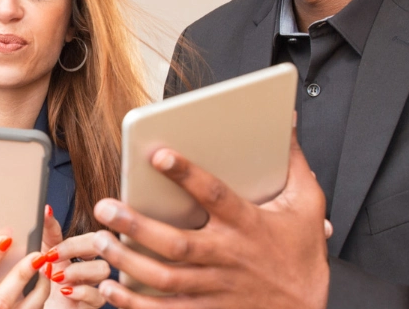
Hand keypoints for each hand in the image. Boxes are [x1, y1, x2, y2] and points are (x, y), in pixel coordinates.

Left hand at [41, 206, 110, 308]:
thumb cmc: (47, 286)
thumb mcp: (45, 256)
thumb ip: (48, 234)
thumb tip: (47, 210)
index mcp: (83, 254)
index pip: (90, 237)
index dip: (73, 239)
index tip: (51, 247)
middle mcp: (92, 267)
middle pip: (102, 245)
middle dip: (76, 247)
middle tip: (53, 256)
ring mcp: (96, 286)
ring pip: (103, 269)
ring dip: (78, 270)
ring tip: (57, 277)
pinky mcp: (94, 305)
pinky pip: (98, 296)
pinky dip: (81, 291)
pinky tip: (66, 291)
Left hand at [92, 133, 329, 308]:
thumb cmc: (302, 254)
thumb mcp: (307, 204)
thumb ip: (293, 161)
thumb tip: (284, 118)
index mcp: (247, 224)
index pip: (213, 195)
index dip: (186, 174)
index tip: (157, 155)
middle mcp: (227, 256)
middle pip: (175, 243)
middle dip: (136, 225)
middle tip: (104, 207)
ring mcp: (215, 287)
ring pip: (164, 277)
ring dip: (128, 261)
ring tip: (100, 242)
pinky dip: (137, 304)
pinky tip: (113, 289)